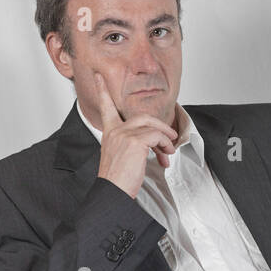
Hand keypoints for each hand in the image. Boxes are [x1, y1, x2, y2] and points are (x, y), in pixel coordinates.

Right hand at [94, 71, 177, 197]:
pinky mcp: (134, 142)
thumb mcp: (123, 158)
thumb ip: (134, 146)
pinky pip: (156, 136)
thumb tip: (155, 145)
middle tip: (171, 137)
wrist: (113, 193)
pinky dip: (165, 145)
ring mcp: (124, 135)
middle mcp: (115, 131)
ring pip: (152, 126)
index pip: (105, 107)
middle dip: (160, 126)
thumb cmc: (118, 181)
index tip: (98, 77)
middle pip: (142, 117)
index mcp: (109, 133)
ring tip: (170, 150)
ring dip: (165, 138)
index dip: (102, 91)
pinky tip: (165, 156)